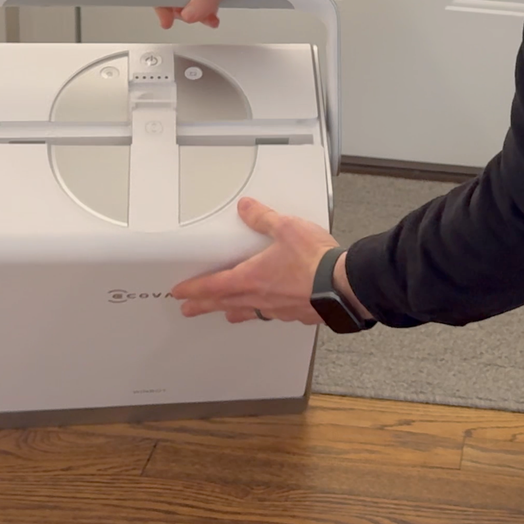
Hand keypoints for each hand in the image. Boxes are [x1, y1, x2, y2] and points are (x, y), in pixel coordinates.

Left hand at [171, 197, 370, 323]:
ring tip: (228, 313)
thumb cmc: (315, 262)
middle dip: (204, 306)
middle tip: (189, 310)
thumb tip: (247, 208)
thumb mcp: (286, 228)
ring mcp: (279, 308)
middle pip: (224, 304)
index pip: (213, 286)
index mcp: (251, 278)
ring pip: (248, 312)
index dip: (193, 289)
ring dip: (233, 312)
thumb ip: (263, 218)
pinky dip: (265, 312)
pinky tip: (271, 310)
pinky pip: (274, 315)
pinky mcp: (297, 314)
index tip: (180, 293)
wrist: (344, 285)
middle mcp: (261, 297)